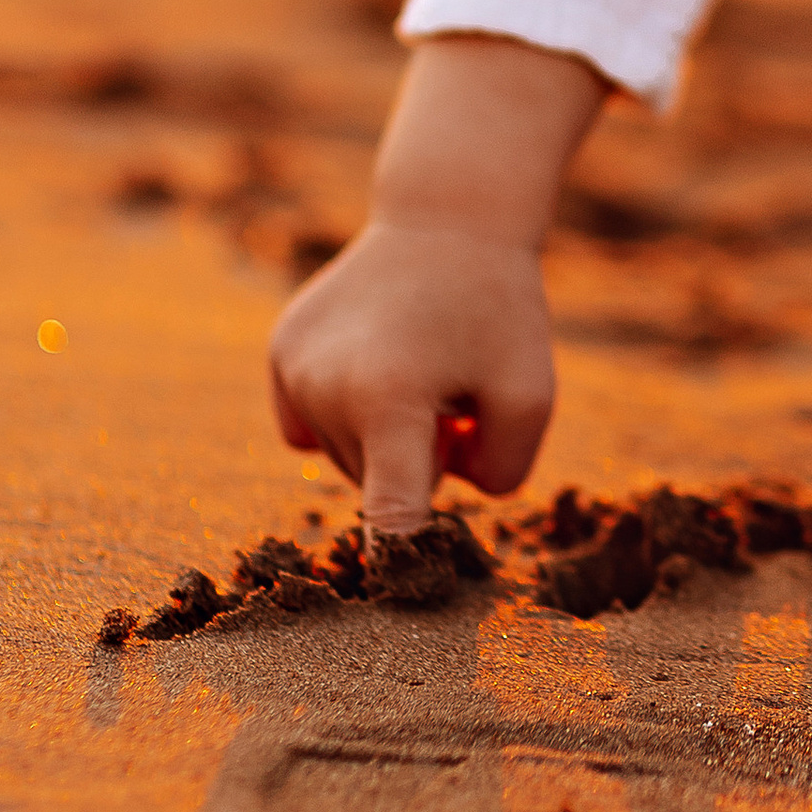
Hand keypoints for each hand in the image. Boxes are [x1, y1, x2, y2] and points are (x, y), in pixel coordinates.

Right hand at [266, 30, 601, 534]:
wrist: (448, 220)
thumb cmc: (499, 310)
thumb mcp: (532, 393)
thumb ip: (500, 476)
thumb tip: (431, 515)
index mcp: (391, 400)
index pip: (389, 518)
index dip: (408, 564)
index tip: (414, 591)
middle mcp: (326, 387)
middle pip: (377, 484)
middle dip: (421, 463)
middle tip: (457, 399)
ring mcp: (293, 367)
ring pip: (345, 458)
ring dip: (388, 437)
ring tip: (422, 370)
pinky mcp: (279, 352)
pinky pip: (309, 430)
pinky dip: (347, 417)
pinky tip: (379, 366)